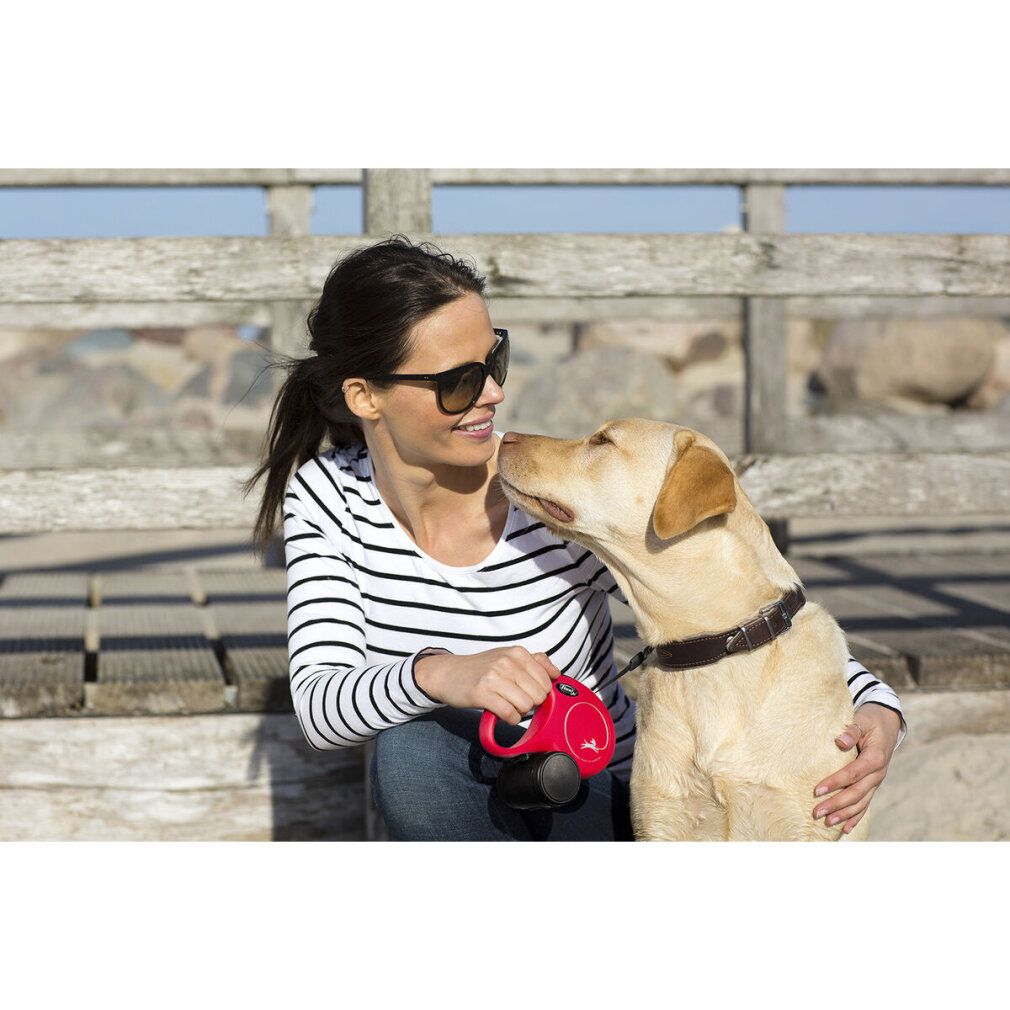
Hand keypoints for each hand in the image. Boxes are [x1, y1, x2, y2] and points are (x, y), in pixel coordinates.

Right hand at [414, 646, 562, 723]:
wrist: (448, 674)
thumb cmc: (482, 668)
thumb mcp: (508, 657)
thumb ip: (536, 662)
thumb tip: (557, 673)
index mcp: (517, 652)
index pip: (546, 681)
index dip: (539, 692)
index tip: (525, 692)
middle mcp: (507, 662)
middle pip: (538, 696)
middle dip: (529, 703)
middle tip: (513, 699)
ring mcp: (494, 677)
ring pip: (526, 706)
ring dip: (518, 711)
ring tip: (506, 704)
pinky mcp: (482, 694)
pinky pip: (510, 715)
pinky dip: (509, 719)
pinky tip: (500, 712)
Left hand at [811, 703, 902, 834]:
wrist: (887, 723)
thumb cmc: (870, 720)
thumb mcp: (862, 720)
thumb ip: (852, 730)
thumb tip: (840, 740)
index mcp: (875, 758)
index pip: (853, 774)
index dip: (835, 782)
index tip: (817, 790)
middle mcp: (878, 773)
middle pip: (856, 793)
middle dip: (836, 804)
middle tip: (816, 812)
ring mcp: (876, 781)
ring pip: (861, 802)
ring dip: (844, 814)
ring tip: (827, 822)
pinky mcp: (873, 785)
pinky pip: (865, 804)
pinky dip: (856, 817)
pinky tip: (845, 829)